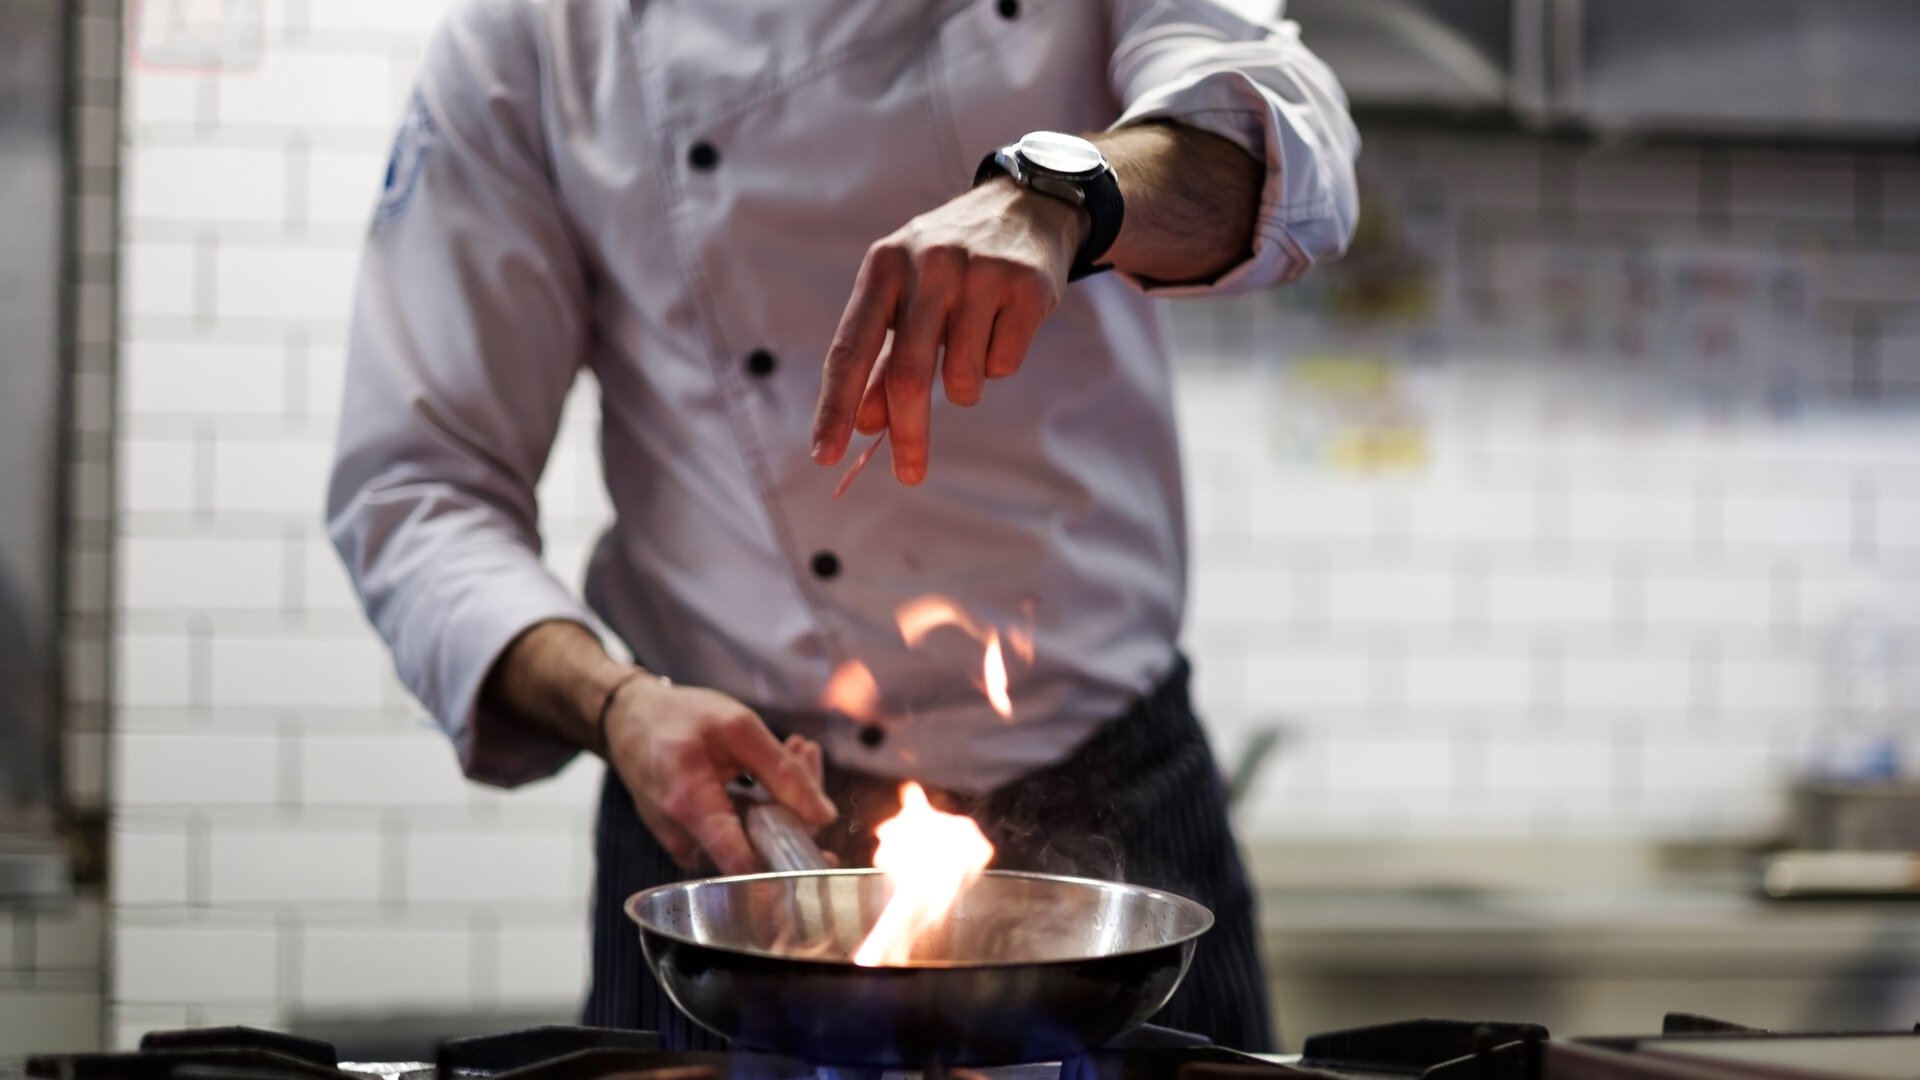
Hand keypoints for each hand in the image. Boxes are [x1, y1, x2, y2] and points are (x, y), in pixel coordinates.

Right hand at [603, 679, 836, 873]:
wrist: (628, 719)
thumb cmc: (678, 717)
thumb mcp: (738, 727)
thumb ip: (783, 772)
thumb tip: (824, 817)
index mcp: (690, 808)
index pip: (745, 865)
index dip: (789, 867)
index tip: (822, 845)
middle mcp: (684, 839)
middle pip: (761, 849)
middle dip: (797, 804)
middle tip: (805, 751)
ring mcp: (687, 845)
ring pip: (755, 841)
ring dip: (785, 798)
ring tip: (794, 747)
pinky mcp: (694, 841)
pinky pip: (740, 834)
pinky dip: (764, 802)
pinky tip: (774, 763)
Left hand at [810, 178, 1087, 484]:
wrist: (1027, 205)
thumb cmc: (951, 264)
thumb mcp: (905, 296)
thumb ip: (883, 359)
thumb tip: (865, 424)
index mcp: (883, 267)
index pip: (851, 349)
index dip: (834, 407)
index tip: (824, 454)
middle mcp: (928, 265)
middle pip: (909, 376)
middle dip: (909, 435)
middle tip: (909, 474)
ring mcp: (979, 273)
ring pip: (963, 379)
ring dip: (965, 385)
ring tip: (972, 342)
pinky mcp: (1026, 287)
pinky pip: (1004, 365)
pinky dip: (1000, 363)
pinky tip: (1003, 323)